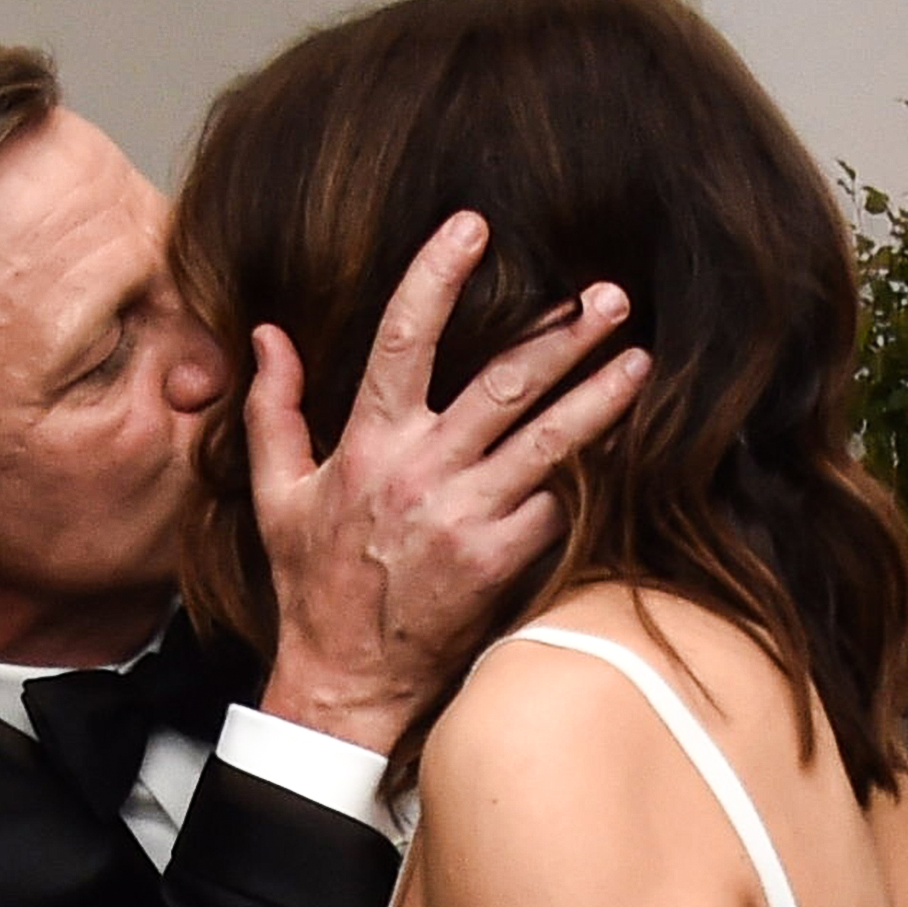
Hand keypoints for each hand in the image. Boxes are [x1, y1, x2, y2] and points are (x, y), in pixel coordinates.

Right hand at [253, 211, 648, 752]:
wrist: (345, 680)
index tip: (471, 226)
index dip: (436, 277)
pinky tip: (619, 451)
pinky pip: (555, 505)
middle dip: (561, 331)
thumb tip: (268, 333)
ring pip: (548, 440)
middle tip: (607, 292)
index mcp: (368, 445)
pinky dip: (583, 479)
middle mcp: (422, 473)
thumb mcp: (275, 493)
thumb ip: (273, 409)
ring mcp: (467, 517)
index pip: (402, 339)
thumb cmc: (312, 583)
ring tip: (639, 357)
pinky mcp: (502, 561)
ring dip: (600, 395)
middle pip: (505, 381)